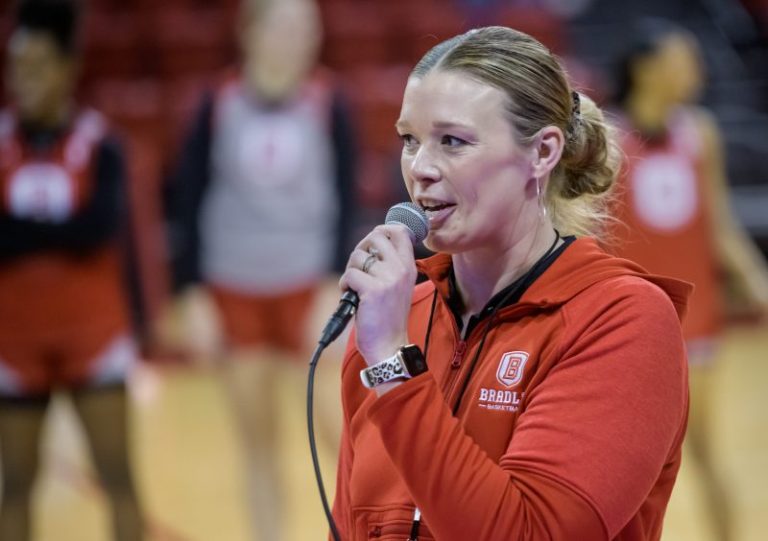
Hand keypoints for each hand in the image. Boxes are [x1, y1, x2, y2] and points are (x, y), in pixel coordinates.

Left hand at [339, 224, 416, 365]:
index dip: (382, 230)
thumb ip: (389, 265)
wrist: (389, 346)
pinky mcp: (372, 290)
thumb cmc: (388, 317)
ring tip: (355, 287)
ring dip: (350, 270)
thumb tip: (369, 244)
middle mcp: (401, 269)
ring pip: (358, 256)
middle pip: (376, 236)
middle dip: (361, 248)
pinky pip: (350, 274)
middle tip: (359, 267)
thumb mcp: (397, 286)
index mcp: (409, 267)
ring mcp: (388, 279)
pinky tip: (351, 297)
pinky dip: (345, 285)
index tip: (372, 244)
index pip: (400, 232)